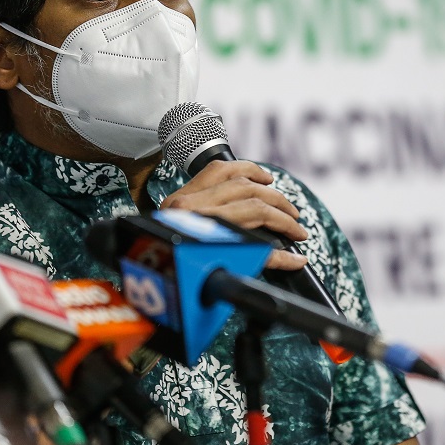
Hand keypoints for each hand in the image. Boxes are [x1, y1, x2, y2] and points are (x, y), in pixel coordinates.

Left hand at [159, 160, 307, 270]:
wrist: (146, 271)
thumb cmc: (183, 275)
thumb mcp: (221, 269)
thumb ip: (259, 259)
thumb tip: (295, 260)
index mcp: (201, 226)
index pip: (255, 214)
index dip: (283, 224)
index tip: (299, 238)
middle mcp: (191, 206)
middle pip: (250, 194)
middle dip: (280, 209)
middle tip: (295, 223)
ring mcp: (184, 196)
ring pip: (236, 175)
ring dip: (265, 188)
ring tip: (283, 203)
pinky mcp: (182, 192)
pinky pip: (218, 169)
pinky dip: (243, 170)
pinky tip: (260, 178)